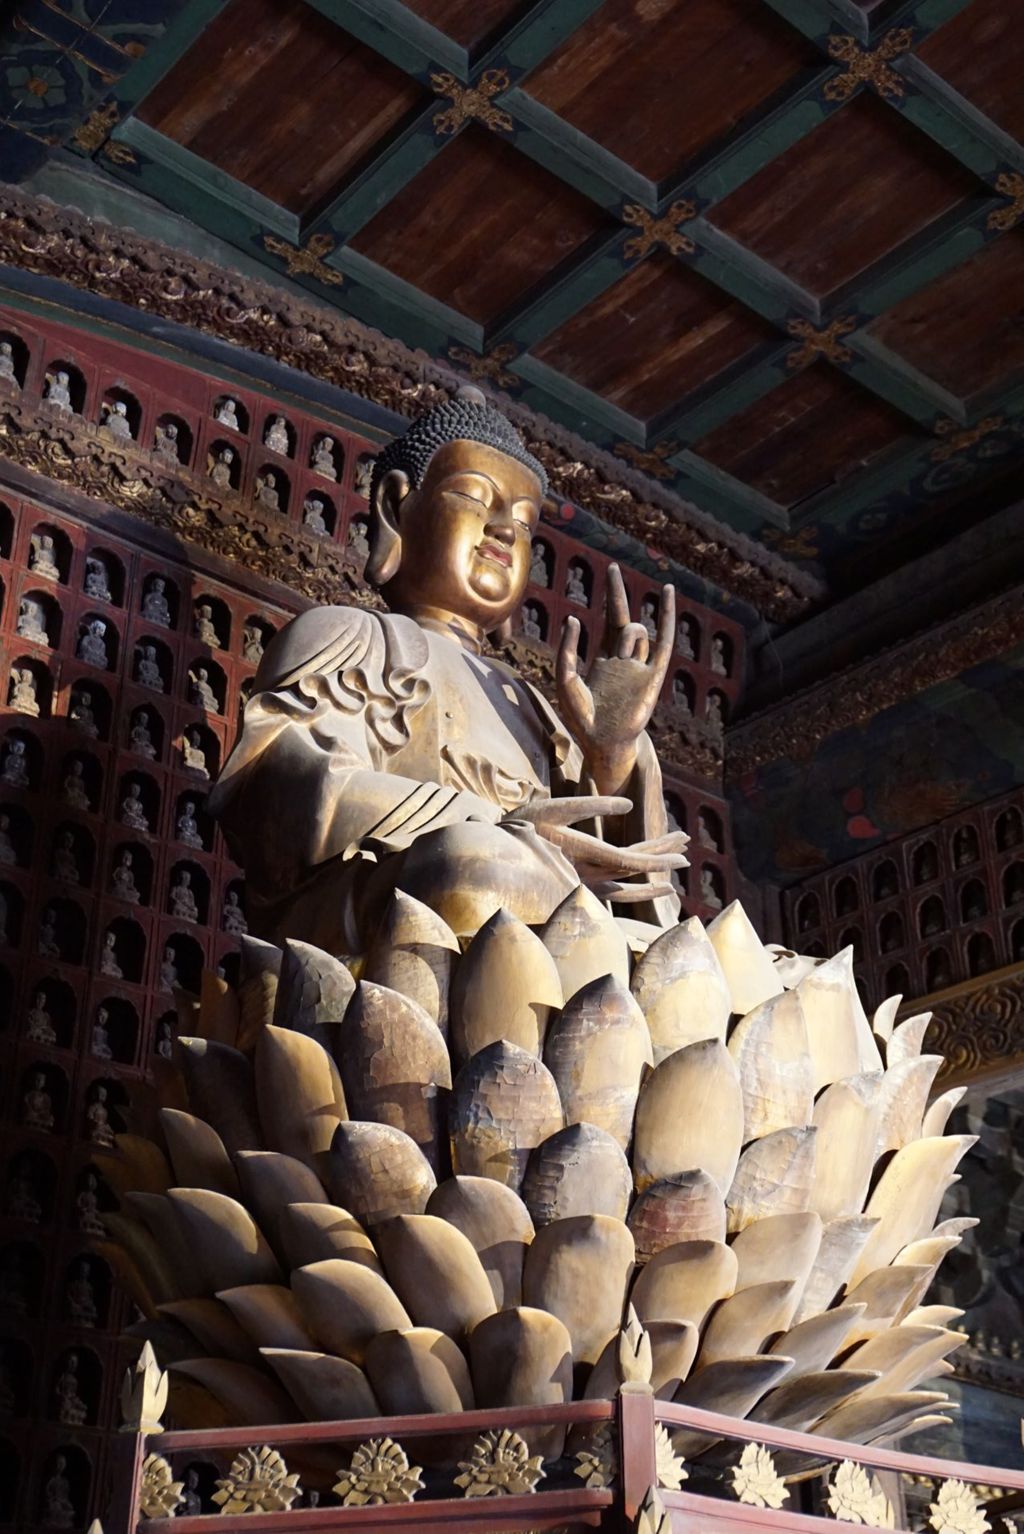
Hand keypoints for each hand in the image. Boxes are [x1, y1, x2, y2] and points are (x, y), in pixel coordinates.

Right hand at [504, 795, 687, 900]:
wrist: (490, 858)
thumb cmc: (520, 828)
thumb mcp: (555, 808)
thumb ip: (591, 805)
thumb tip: (628, 804)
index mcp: (585, 856)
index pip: (631, 859)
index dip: (658, 855)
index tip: (682, 850)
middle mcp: (587, 876)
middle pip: (633, 869)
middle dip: (660, 857)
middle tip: (686, 848)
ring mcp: (580, 885)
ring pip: (624, 886)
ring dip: (649, 880)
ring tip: (672, 877)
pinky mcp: (573, 888)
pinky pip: (609, 896)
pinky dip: (630, 893)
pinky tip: (640, 890)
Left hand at [556, 564, 674, 794]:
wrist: (603, 743)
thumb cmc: (581, 717)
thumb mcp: (565, 680)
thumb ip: (567, 650)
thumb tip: (575, 617)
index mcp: (604, 659)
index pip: (609, 620)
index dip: (610, 596)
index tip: (610, 570)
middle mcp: (624, 659)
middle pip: (623, 616)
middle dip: (616, 592)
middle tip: (612, 565)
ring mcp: (641, 666)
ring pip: (637, 631)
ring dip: (627, 633)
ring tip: (621, 652)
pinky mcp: (654, 675)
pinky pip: (663, 641)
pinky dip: (666, 617)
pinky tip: (668, 594)